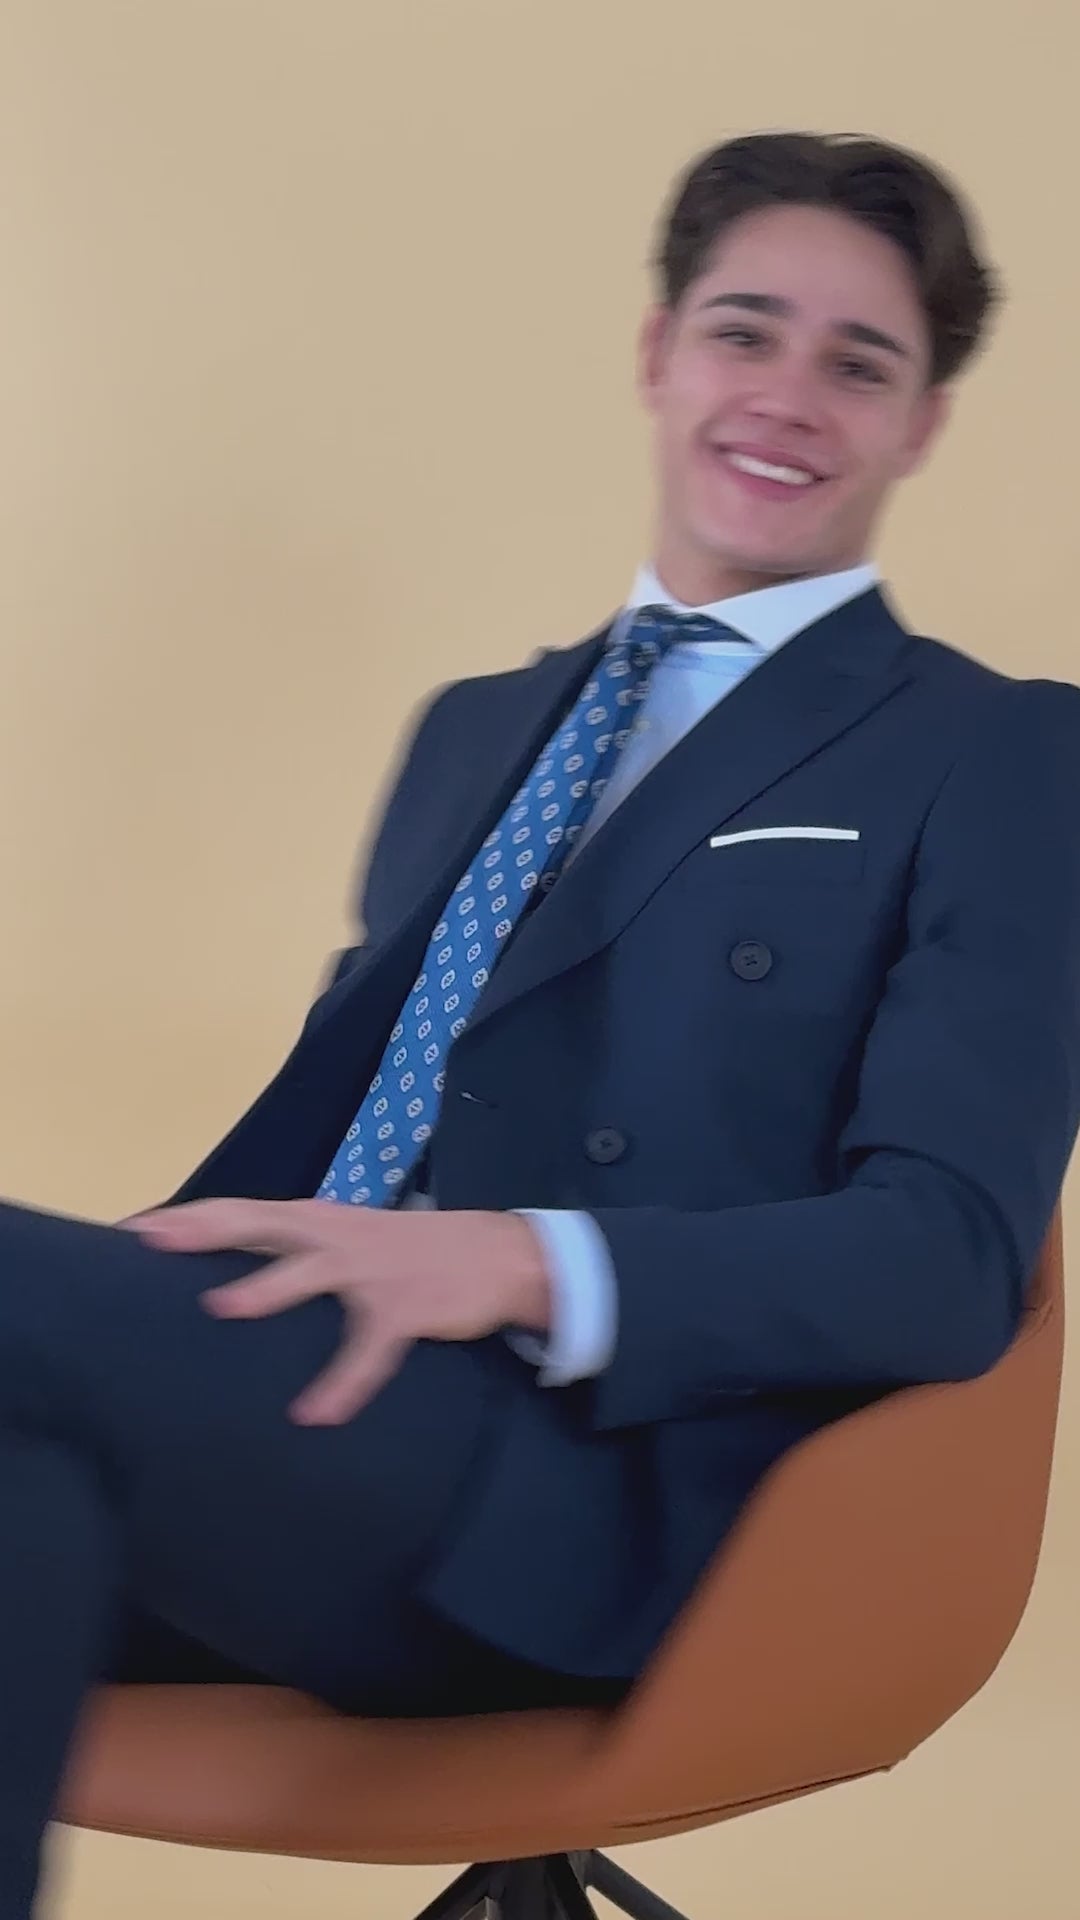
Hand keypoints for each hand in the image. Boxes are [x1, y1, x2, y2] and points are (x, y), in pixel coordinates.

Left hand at [119, 1199, 550, 1424]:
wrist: (497, 1256)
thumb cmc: (409, 1252)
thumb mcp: (349, 1239)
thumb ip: (297, 1249)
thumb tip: (232, 1269)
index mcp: (318, 1220)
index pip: (242, 1211)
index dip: (188, 1217)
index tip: (133, 1227)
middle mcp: (336, 1235)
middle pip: (261, 1224)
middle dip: (206, 1228)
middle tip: (152, 1238)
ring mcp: (371, 1270)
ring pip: (311, 1274)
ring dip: (269, 1288)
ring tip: (223, 1306)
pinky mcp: (403, 1309)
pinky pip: (367, 1352)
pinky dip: (342, 1383)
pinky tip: (315, 1414)